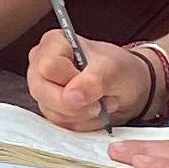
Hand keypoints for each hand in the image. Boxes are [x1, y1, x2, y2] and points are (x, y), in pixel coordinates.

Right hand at [28, 26, 146, 130]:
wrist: (127, 89)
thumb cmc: (120, 70)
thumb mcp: (113, 70)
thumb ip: (93, 81)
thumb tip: (72, 97)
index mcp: (53, 43)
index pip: (48, 66)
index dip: (71, 79)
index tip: (92, 80)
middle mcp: (40, 64)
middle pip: (42, 91)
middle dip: (77, 102)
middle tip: (100, 96)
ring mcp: (43, 88)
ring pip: (52, 112)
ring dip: (83, 114)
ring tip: (101, 102)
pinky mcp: (49, 108)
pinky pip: (59, 124)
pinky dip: (82, 122)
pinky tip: (94, 111)